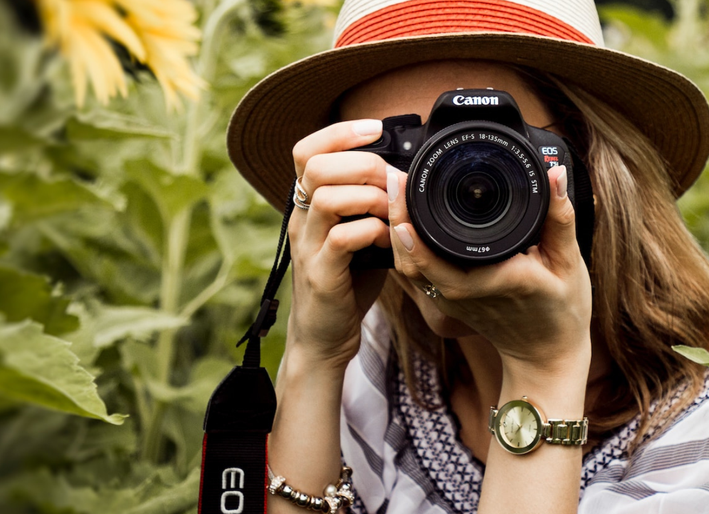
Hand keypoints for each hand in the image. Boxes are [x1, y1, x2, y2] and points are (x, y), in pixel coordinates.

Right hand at [286, 119, 395, 367]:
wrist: (324, 336)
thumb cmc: (348, 281)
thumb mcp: (359, 233)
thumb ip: (373, 205)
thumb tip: (407, 176)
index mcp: (308, 205)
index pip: (306, 150)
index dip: (339, 132)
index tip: (375, 128)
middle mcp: (301, 220)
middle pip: (315, 166)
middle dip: (362, 163)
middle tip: (392, 180)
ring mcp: (307, 247)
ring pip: (326, 197)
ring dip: (369, 197)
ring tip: (391, 212)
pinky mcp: (320, 274)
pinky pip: (341, 239)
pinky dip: (372, 231)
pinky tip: (387, 240)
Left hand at [387, 165, 592, 371]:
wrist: (546, 355)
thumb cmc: (562, 311)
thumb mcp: (569, 262)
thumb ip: (560, 217)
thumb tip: (554, 173)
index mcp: (494, 281)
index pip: (439, 259)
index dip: (414, 229)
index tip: (405, 189)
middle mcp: (465, 294)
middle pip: (412, 259)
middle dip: (396, 217)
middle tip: (394, 177)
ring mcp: (452, 301)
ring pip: (408, 268)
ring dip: (395, 230)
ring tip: (395, 190)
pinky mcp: (447, 302)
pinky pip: (417, 274)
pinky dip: (405, 246)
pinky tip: (405, 219)